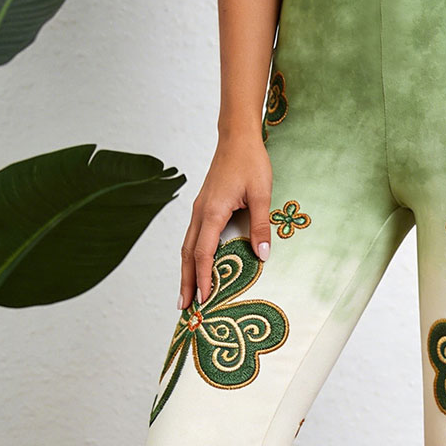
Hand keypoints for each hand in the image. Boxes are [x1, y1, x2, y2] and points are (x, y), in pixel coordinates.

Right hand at [179, 128, 272, 308]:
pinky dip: (191, 257)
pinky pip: (193, 237)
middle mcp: (200, 213)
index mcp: (212, 212)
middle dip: (185, 282)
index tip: (204, 299)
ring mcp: (199, 209)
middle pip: (187, 254)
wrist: (237, 137)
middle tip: (184, 307)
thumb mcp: (262, 194)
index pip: (203, 253)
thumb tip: (262, 257)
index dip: (202, 278)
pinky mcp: (203, 206)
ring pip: (187, 247)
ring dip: (186, 271)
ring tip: (186, 294)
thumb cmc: (251, 162)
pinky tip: (195, 267)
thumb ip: (261, 226)